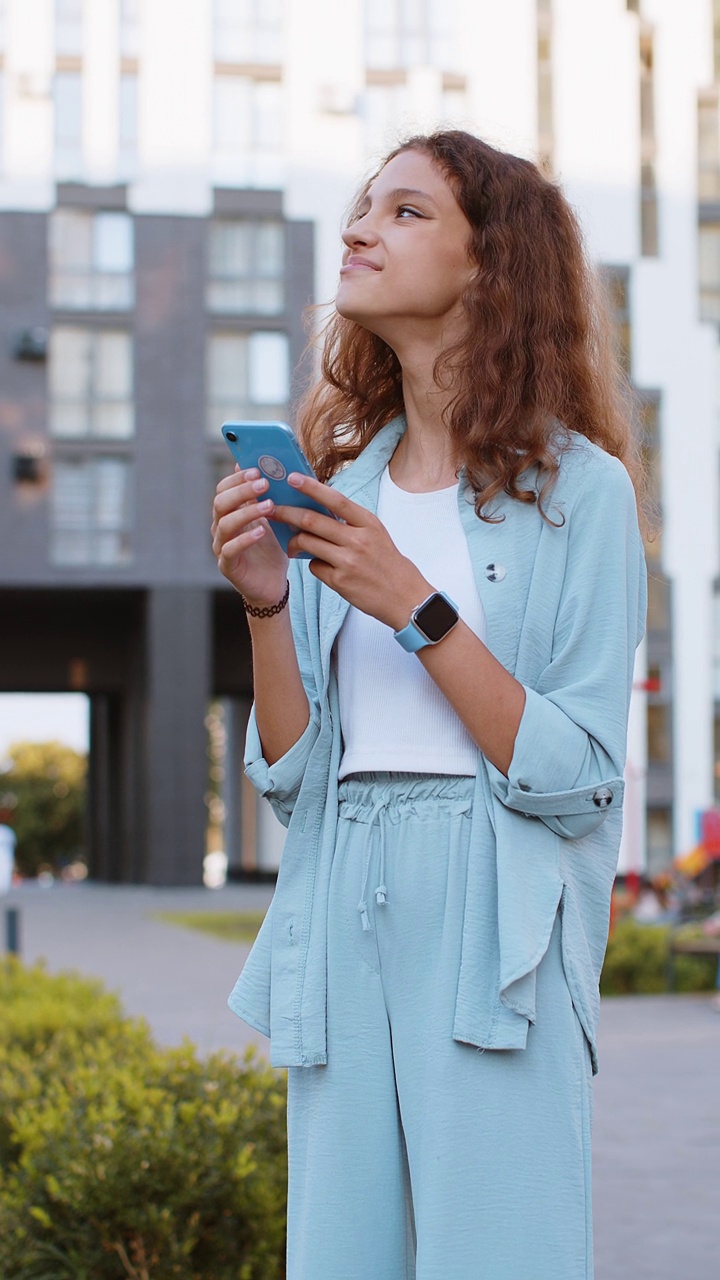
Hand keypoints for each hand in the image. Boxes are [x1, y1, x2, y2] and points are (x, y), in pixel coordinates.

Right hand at [211, 468, 288, 606]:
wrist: (272, 583)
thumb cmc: (270, 549)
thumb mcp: (270, 520)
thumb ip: (263, 498)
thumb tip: (263, 468)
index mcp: (228, 513)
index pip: (223, 489)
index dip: (237, 479)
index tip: (257, 471)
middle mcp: (220, 528)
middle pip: (220, 503)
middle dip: (242, 491)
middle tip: (264, 484)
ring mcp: (221, 547)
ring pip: (225, 524)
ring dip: (247, 512)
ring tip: (270, 506)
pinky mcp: (227, 566)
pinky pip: (230, 550)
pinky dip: (245, 539)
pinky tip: (262, 531)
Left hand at [271, 473, 430, 629]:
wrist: (405, 598)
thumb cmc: (389, 564)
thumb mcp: (376, 535)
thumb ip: (351, 523)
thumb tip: (319, 511)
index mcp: (368, 523)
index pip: (335, 499)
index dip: (311, 487)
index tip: (292, 478)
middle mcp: (358, 540)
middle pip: (312, 520)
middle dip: (287, 513)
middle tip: (272, 510)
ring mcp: (348, 561)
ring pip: (307, 543)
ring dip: (294, 543)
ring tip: (292, 545)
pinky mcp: (340, 582)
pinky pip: (314, 567)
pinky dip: (312, 564)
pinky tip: (322, 567)